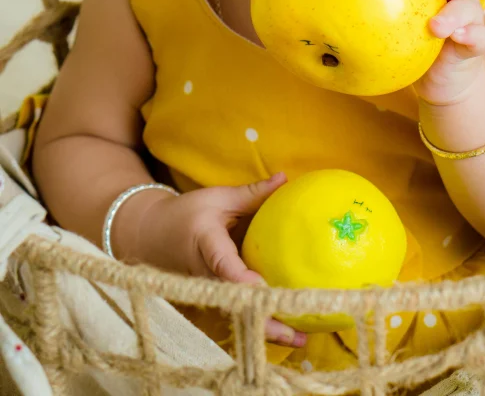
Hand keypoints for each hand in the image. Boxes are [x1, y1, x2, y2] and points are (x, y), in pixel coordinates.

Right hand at [113, 172, 305, 347]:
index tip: (263, 290)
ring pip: (236, 316)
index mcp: (205, 244)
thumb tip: (285, 179)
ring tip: (301, 339)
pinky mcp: (212, 301)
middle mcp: (205, 275)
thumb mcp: (218, 198)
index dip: (242, 280)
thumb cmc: (187, 213)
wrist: (150, 236)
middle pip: (234, 302)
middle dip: (263, 319)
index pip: (223, 265)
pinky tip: (289, 333)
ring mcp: (206, 293)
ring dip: (265, 329)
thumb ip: (252, 193)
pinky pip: (237, 315)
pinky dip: (259, 325)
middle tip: (297, 333)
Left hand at [409, 0, 484, 104]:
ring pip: (469, 7)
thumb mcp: (393, 11)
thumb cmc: (410, 34)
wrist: (440, 75)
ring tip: (437, 25)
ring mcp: (469, 18)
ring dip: (455, 14)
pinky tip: (460, 37)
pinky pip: (481, 36)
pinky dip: (473, 35)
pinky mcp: (474, 43)